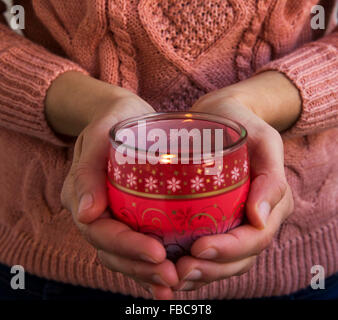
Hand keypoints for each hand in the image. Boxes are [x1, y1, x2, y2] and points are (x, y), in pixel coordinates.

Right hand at [47, 72, 178, 298]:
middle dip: (140, 268)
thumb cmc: (113, 119)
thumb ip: (88, 169)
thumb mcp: (101, 132)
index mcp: (81, 195)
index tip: (157, 254)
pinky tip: (170, 274)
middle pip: (111, 251)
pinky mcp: (127, 214)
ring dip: (146, 273)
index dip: (127, 247)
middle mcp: (93, 211)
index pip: (100, 231)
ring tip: (174, 282)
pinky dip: (149, 264)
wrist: (121, 115)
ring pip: (123, 255)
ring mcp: (110, 215)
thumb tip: (86, 213)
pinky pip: (135, 244)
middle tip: (171, 277)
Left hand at [173, 71, 297, 290]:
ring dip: (198, 274)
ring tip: (170, 275)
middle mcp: (255, 218)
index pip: (255, 239)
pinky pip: (208, 249)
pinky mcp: (216, 219)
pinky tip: (168, 265)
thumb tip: (260, 218)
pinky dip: (190, 262)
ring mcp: (235, 221)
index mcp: (272, 203)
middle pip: (238, 258)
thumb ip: (270, 177)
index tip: (198, 248)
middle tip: (178, 271)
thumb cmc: (241, 123)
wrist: (222, 116)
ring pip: (222, 261)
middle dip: (210, 270)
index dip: (229, 250)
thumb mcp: (262, 139)